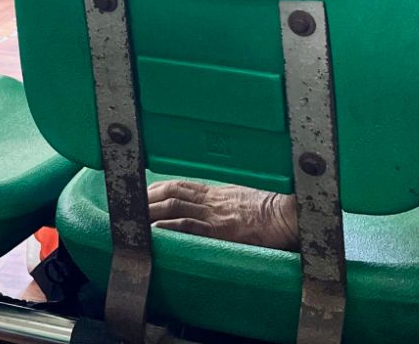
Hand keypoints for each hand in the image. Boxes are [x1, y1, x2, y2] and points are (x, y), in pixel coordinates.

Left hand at [146, 180, 299, 250]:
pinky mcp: (220, 230)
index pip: (182, 185)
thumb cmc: (275, 209)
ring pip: (175, 206)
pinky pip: (189, 226)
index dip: (159, 188)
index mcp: (219, 192)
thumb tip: (223, 209)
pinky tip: (154, 232)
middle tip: (128, 205)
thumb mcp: (248, 199)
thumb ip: (230, 202)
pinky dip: (168, 228)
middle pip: (172, 192)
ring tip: (133, 218)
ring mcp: (215, 214)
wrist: (289, 214)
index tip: (144, 191)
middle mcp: (213, 200)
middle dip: (147, 198)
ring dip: (151, 212)